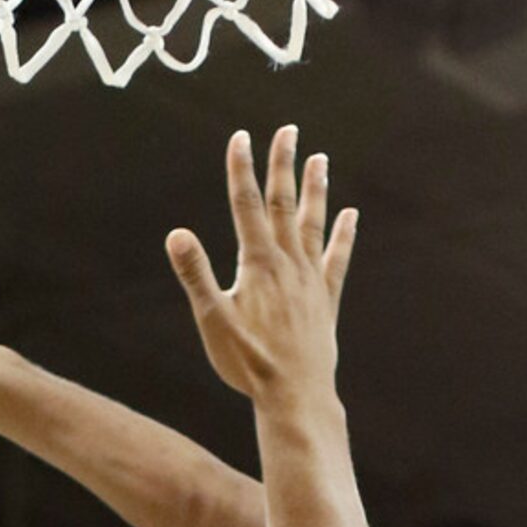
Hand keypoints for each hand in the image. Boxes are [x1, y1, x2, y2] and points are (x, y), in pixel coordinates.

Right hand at [166, 125, 357, 403]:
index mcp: (258, 265)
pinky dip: (343, 235)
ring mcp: (311, 281)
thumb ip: (196, 275)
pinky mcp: (326, 301)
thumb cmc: (249, 364)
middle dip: (283, 165)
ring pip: (313, 224)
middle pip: (283, 204)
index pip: (246, 206)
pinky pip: (337, 259)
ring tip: (320, 159)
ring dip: (315, 190)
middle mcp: (288, 265)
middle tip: (287, 131)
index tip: (240, 137)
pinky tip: (350, 215)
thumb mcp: (213, 321)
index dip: (242, 170)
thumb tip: (176, 234)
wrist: (296, 396)